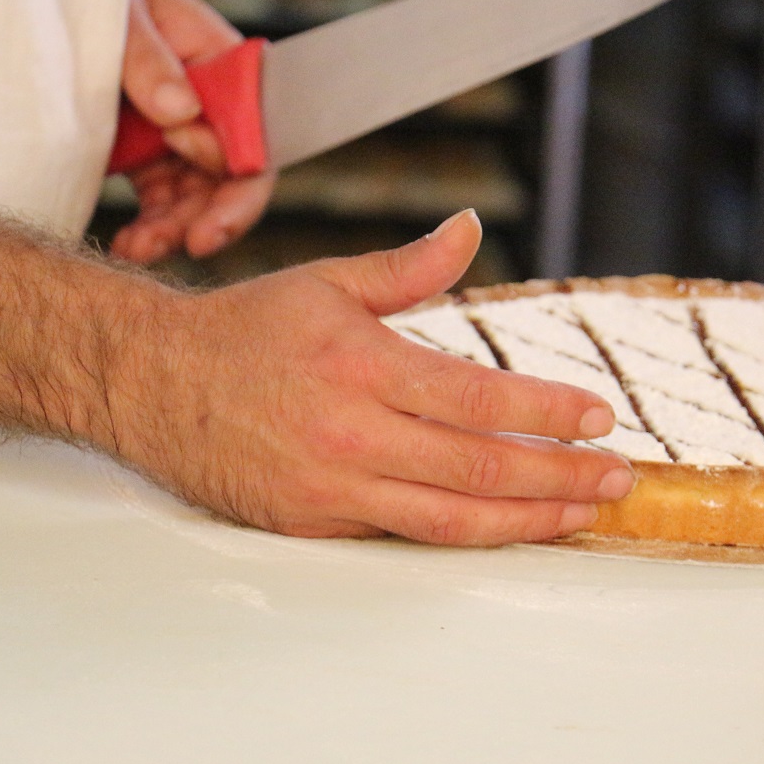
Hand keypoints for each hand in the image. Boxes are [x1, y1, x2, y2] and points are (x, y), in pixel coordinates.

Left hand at [112, 0, 275, 263]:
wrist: (51, 4)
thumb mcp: (124, 12)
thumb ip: (148, 58)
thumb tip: (182, 111)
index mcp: (224, 66)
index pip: (257, 127)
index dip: (237, 165)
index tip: (194, 173)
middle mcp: (213, 107)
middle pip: (234, 175)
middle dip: (215, 214)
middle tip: (191, 244)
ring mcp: (181, 136)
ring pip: (198, 199)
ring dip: (177, 230)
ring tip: (138, 249)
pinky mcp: (150, 159)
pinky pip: (163, 204)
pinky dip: (150, 229)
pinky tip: (127, 246)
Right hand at [119, 208, 633, 544]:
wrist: (147, 383)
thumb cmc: (243, 330)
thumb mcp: (328, 282)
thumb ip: (410, 267)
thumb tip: (471, 227)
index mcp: (363, 365)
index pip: (480, 400)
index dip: (548, 414)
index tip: (600, 418)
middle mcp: (351, 434)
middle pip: (481, 469)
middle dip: (561, 478)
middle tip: (617, 479)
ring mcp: (332, 489)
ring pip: (452, 519)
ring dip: (529, 521)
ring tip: (583, 514)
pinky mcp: (314, 525)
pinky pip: (405, 536)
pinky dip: (466, 534)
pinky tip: (510, 526)